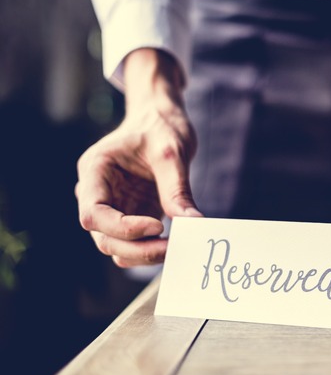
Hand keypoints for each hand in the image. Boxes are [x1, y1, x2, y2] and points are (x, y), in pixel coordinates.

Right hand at [75, 49, 201, 267]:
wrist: (161, 119)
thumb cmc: (161, 126)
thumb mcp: (172, 152)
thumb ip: (177, 189)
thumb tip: (193, 223)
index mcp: (95, 171)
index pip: (93, 213)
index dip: (122, 227)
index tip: (157, 226)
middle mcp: (96, 193)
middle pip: (102, 237)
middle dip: (136, 248)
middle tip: (173, 248)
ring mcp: (112, 207)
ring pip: (116, 246)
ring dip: (143, 255)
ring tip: (177, 248)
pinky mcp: (130, 215)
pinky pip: (134, 243)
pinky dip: (151, 250)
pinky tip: (176, 245)